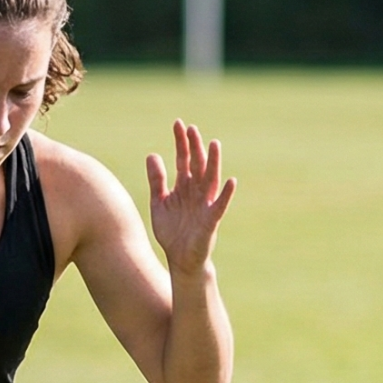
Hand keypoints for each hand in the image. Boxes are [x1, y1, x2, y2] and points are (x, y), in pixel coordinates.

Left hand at [144, 119, 235, 276]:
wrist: (180, 259)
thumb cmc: (172, 231)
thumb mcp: (159, 203)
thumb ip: (157, 181)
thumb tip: (152, 154)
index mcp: (184, 187)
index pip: (183, 159)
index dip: (181, 143)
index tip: (178, 124)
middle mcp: (196, 192)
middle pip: (197, 165)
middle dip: (194, 147)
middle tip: (191, 128)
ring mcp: (205, 205)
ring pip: (210, 180)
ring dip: (213, 163)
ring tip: (214, 144)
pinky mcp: (211, 221)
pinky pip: (220, 205)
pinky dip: (225, 194)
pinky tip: (231, 181)